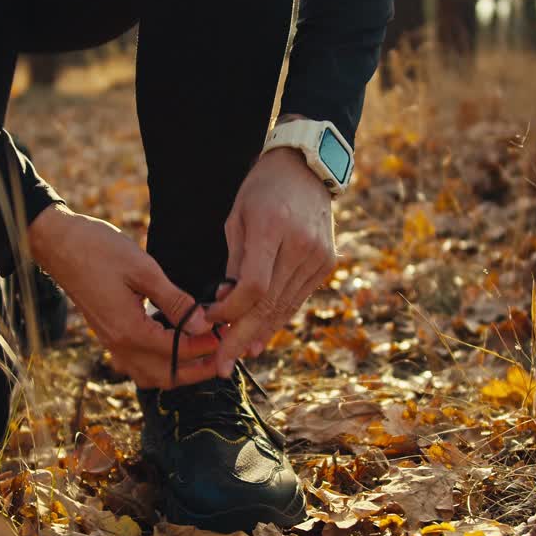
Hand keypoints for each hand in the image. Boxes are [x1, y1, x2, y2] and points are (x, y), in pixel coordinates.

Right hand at [29, 205, 219, 387]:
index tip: (227, 334)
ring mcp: (111, 343)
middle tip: (223, 355)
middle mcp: (119, 344)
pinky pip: (137, 364)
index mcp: (129, 331)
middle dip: (197, 370)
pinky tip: (175, 348)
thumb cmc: (99, 250)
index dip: (206, 346)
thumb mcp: (144, 270)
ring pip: (150, 375)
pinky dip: (159, 364)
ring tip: (205, 356)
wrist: (60, 244)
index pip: (177, 351)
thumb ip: (175, 301)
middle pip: (165, 375)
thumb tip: (203, 323)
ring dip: (179, 371)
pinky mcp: (108, 335)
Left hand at [205, 145, 335, 376]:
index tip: (209, 322)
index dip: (230, 312)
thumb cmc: (261, 191)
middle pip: (269, 304)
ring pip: (285, 307)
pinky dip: (278, 318)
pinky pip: (297, 299)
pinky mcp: (326, 263)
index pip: (252, 287)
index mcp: (272, 228)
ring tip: (238, 356)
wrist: (305, 169)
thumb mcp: (236, 218)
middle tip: (221, 366)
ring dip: (260, 334)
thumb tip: (223, 305)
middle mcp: (300, 246)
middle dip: (242, 338)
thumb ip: (233, 263)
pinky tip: (261, 336)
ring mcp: (318, 256)